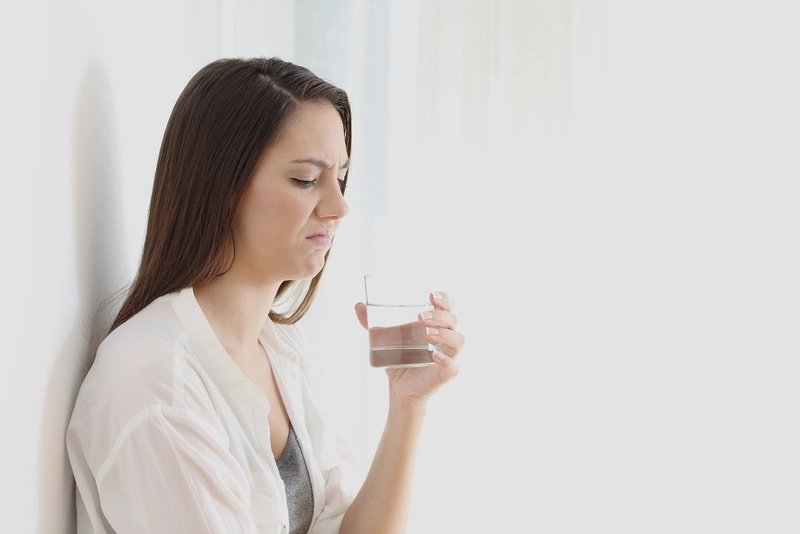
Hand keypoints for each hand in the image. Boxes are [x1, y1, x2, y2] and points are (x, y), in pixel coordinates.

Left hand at [354, 291, 464, 408]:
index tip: (431, 295)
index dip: (445, 299)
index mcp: (435, 325)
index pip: (448, 307)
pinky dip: (446, 360)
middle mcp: (445, 339)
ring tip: (426, 332)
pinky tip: (434, 356)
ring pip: (458, 340)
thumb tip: (358, 306)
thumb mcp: (384, 338)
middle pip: (452, 321)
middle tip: (420, 317)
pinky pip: (453, 367)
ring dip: (444, 334)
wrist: (399, 388)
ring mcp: (448, 356)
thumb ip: (371, 323)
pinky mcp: (445, 374)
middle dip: (439, 316)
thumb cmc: (399, 359)